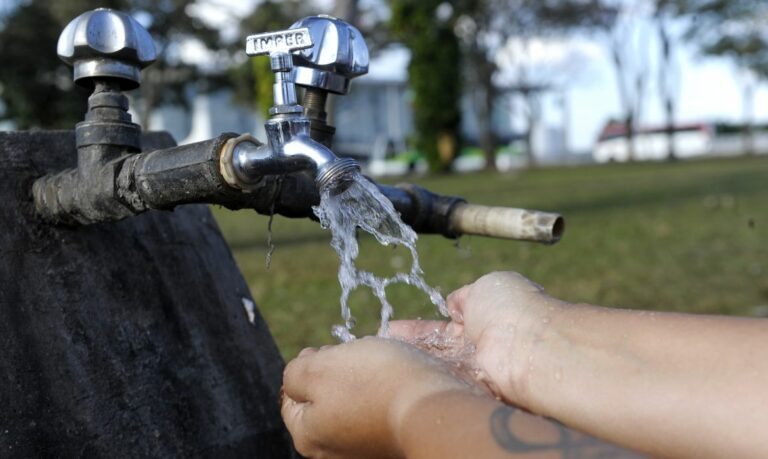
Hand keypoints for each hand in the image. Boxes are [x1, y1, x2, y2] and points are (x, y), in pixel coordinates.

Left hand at [281, 337, 478, 458]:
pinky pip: (381, 409)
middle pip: (324, 398)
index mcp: (308, 436)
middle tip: (355, 355)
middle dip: (336, 371)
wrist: (435, 407)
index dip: (307, 365)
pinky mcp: (393, 441)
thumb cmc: (374, 384)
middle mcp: (334, 451)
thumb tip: (297, 377)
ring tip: (381, 365)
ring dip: (364, 378)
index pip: (291, 396)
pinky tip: (397, 380)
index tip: (327, 350)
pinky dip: (385, 391)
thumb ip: (295, 373)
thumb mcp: (319, 368)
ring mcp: (366, 448)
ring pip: (354, 400)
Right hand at [389, 271, 566, 407]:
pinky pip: (438, 381)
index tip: (393, 327)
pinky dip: (417, 375)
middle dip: (408, 345)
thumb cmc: (512, 309)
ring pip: (434, 363)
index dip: (420, 327)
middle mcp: (479, 346)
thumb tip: (453, 303)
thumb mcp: (486, 286)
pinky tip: (392, 371)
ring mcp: (473, 369)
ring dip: (409, 359)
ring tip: (378, 355)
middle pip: (436, 347)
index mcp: (485, 316)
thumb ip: (465, 296)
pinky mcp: (469, 389)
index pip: (445, 323)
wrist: (530, 347)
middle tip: (380, 342)